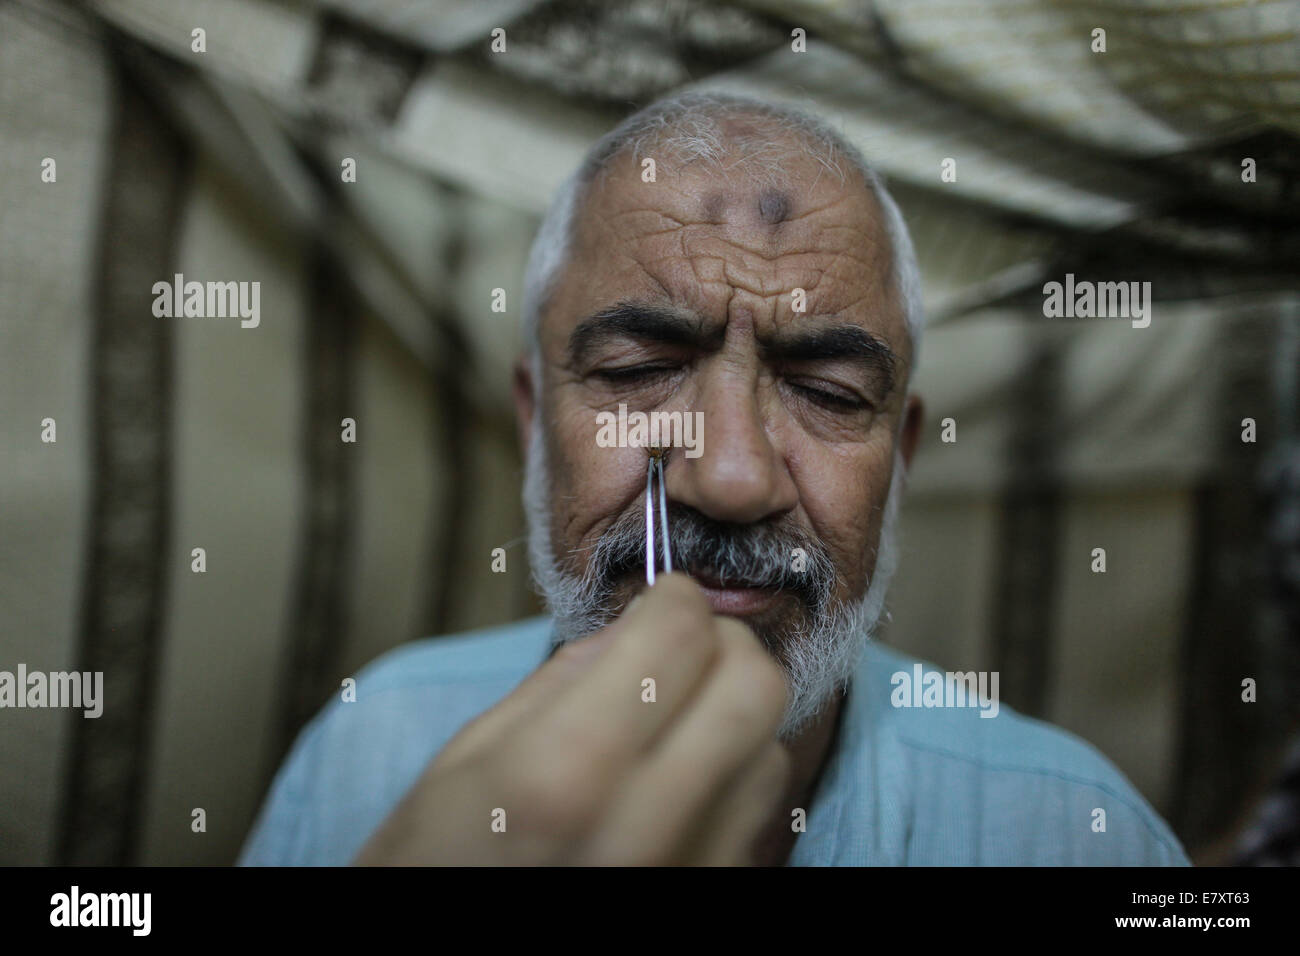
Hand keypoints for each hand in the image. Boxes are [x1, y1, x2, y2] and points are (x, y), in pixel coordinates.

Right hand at [352, 572, 790, 864]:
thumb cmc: (433, 863)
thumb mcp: (467, 758)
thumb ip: (564, 680)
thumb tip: (640, 625)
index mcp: (562, 774)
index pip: (679, 638)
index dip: (675, 597)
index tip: (663, 596)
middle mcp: (643, 829)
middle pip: (755, 689)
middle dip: (724, 644)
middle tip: (682, 644)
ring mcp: (689, 875)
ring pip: (771, 751)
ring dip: (732, 714)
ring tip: (674, 721)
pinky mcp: (711, 900)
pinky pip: (757, 816)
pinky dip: (731, 776)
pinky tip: (679, 780)